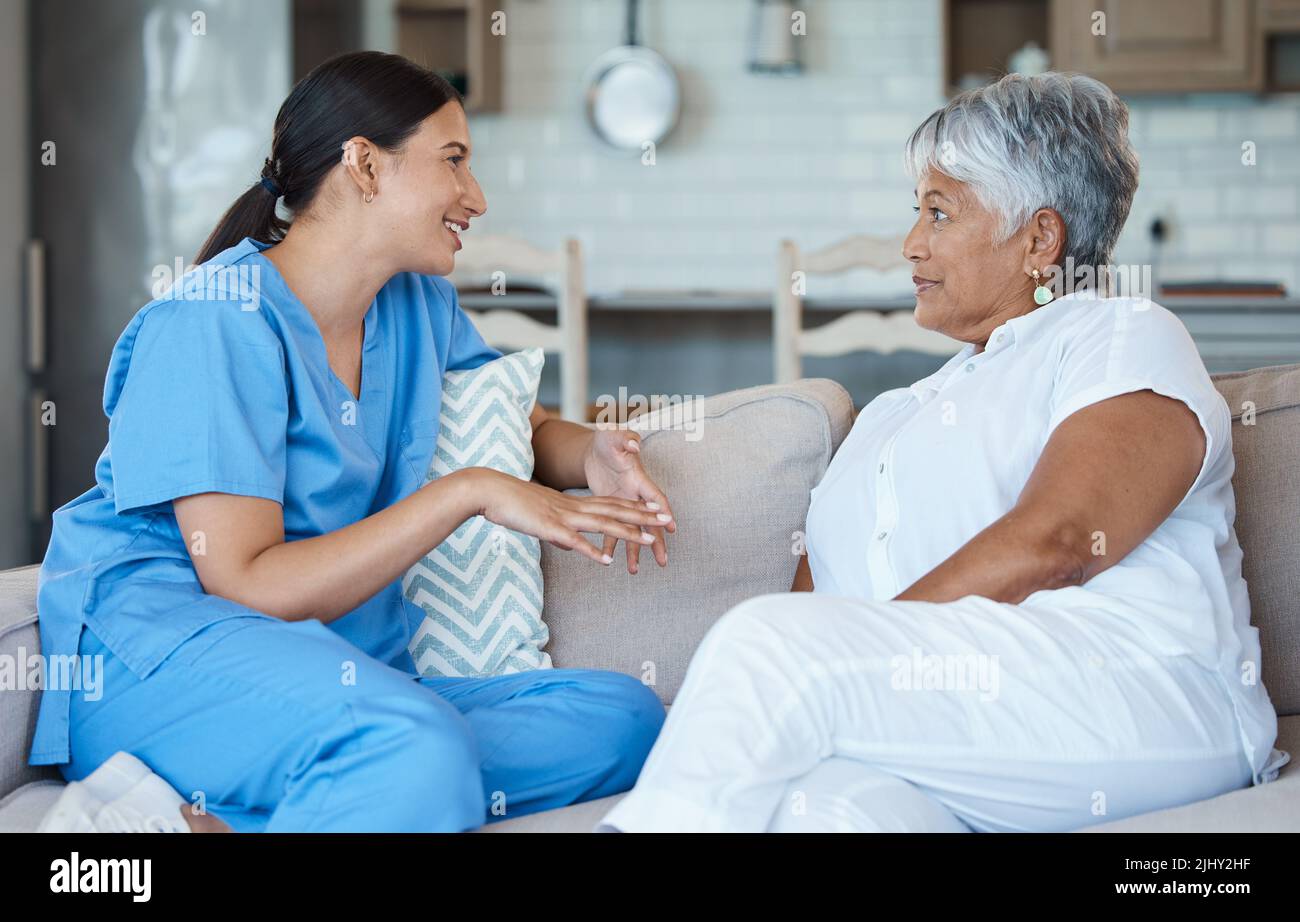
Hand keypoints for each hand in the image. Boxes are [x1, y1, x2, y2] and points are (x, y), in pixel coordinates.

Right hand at [473, 468, 663, 565]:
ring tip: (648, 540)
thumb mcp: (541, 516)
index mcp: (572, 503)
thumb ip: (558, 530)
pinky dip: (591, 550)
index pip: (610, 503)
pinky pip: (574, 541)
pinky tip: (606, 561)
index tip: (654, 510)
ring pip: (601, 524)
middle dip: (642, 516)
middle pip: (614, 510)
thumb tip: (568, 543)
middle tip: (666, 520)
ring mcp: (562, 517)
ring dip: (626, 532)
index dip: (634, 506)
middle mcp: (572, 507)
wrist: (489, 490)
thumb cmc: (511, 503)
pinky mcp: (549, 528)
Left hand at [583, 429, 675, 572]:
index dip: (663, 512)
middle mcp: (635, 495)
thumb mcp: (614, 436)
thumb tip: (634, 444)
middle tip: (662, 560)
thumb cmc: (608, 440)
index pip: (655, 497)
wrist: (594, 449)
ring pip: (632, 531)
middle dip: (656, 541)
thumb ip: (625, 439)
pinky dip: (612, 545)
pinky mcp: (611, 510)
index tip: (671, 527)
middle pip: (650, 522)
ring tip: (634, 571)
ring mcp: (624, 504)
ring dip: (635, 550)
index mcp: (639, 478)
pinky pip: (612, 530)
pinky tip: (611, 560)